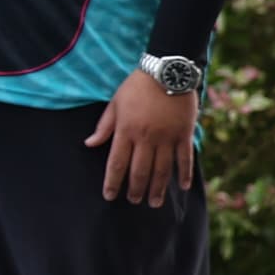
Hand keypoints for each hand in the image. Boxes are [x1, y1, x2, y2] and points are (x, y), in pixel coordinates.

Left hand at [87, 67, 202, 204]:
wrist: (166, 71)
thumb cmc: (137, 86)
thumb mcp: (115, 103)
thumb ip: (104, 126)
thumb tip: (89, 144)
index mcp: (126, 131)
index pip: (117, 163)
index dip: (113, 182)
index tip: (109, 196)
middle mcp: (146, 138)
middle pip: (140, 171)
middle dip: (136, 189)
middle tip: (134, 201)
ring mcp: (167, 137)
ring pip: (162, 169)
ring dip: (158, 188)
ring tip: (154, 202)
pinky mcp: (184, 134)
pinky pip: (185, 158)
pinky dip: (184, 173)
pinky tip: (183, 187)